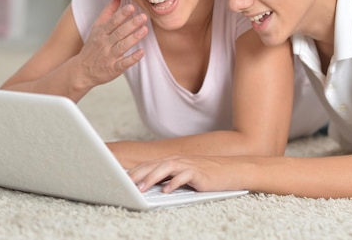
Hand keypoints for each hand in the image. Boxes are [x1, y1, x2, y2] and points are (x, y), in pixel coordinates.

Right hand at [77, 0, 147, 86]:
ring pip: (122, 46)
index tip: (131, 7)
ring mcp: (109, 57)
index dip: (122, 14)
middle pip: (119, 32)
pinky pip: (124, 63)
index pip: (112, 22)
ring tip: (145, 30)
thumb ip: (108, 11)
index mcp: (101, 32)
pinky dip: (132, 58)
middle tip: (143, 17)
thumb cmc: (92, 46)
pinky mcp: (113, 69)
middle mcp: (104, 43)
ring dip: (134, 38)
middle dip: (131, 24)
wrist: (81, 71)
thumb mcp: (97, 27)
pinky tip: (141, 52)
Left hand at [128, 155, 243, 192]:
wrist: (231, 170)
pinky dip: (174, 183)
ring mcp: (188, 165)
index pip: (149, 165)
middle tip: (124, 184)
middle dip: (138, 174)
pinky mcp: (199, 172)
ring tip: (141, 188)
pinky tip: (166, 191)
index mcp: (172, 161)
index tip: (120, 180)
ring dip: (152, 178)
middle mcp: (178, 160)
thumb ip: (168, 179)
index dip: (134, 171)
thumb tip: (149, 188)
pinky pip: (184, 176)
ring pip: (166, 169)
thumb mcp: (184, 177)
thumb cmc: (206, 176)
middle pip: (153, 165)